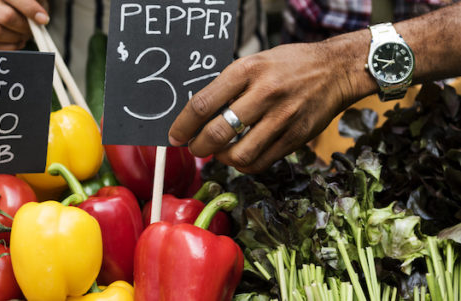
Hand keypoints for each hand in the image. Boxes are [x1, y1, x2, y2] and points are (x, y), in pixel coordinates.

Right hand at [0, 0, 49, 49]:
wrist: (9, 6)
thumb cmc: (24, 3)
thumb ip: (36, 4)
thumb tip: (40, 17)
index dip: (31, 10)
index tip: (43, 19)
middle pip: (6, 17)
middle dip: (23, 27)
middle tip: (31, 29)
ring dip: (14, 38)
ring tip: (23, 35)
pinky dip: (7, 47)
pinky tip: (16, 42)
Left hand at [168, 35, 376, 172]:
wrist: (335, 70)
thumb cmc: (289, 65)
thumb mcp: (255, 62)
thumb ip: (229, 86)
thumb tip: (198, 114)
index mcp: (247, 70)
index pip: (203, 103)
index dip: (183, 125)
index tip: (175, 135)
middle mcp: (264, 93)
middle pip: (217, 133)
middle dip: (198, 147)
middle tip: (194, 147)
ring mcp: (282, 117)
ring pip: (238, 154)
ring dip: (221, 159)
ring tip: (219, 152)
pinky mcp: (295, 137)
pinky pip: (260, 162)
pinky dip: (244, 164)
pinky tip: (241, 156)